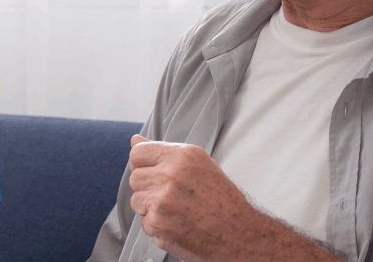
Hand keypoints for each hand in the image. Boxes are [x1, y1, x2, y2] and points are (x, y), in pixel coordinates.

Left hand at [127, 135, 267, 261]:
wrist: (239, 233)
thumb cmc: (222, 199)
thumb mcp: (198, 165)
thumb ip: (164, 152)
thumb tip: (134, 139)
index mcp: (182, 155)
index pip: (138, 153)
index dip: (142, 165)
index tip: (152, 174)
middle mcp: (171, 174)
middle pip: (135, 178)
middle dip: (148, 189)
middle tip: (171, 197)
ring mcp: (163, 199)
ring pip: (136, 201)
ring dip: (151, 209)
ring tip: (176, 211)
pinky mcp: (159, 222)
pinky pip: (145, 223)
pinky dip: (158, 228)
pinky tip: (178, 225)